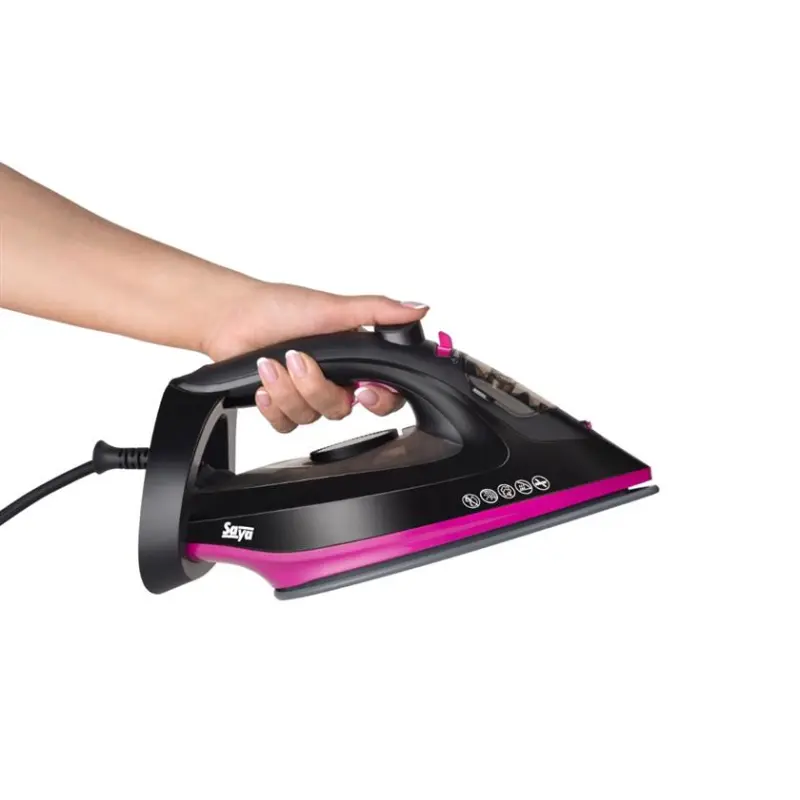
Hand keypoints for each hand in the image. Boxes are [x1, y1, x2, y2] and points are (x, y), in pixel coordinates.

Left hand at [203, 282, 427, 432]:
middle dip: (317, 388)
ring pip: (311, 417)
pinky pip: (286, 424)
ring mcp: (307, 394)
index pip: (384, 393)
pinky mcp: (281, 406)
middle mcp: (334, 380)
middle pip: (341, 409)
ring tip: (272, 364)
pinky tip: (263, 384)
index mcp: (354, 359)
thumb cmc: (280, 307)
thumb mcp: (335, 307)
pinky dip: (273, 405)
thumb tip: (418, 308)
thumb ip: (378, 312)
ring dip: (288, 390)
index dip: (379, 400)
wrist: (232, 318)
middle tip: (300, 362)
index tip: (363, 390)